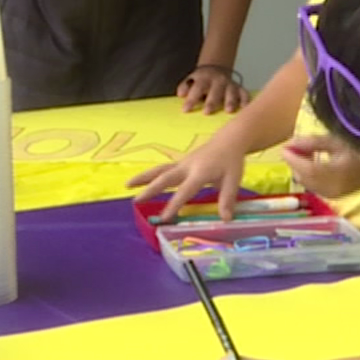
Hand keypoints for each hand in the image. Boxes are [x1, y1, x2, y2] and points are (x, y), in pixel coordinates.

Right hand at [128, 136, 246, 220]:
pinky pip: (163, 169)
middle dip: (150, 189)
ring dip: (143, 177)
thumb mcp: (233, 180)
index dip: (174, 205)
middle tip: (136, 200)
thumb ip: (227, 199)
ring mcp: (182, 163)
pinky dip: (150, 175)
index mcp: (200, 172)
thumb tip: (225, 220)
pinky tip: (140, 181)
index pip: (185, 191)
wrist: (228, 140)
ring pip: (159, 170)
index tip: (163, 218)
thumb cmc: (231, 161)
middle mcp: (187, 167)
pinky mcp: (180, 163)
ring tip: (127, 185)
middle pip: (165, 178)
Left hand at [179, 64, 247, 114]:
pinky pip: (244, 93)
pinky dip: (245, 100)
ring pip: (231, 92)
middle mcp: (218, 80)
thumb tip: (180, 94)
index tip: (186, 110)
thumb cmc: (201, 81)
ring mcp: (230, 84)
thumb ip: (185, 87)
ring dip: (230, 101)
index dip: (191, 99)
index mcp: (204, 78)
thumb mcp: (191, 80)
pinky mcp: (239, 88)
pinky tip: (245, 107)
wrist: (216, 69)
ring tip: (229, 110)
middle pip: (215, 91)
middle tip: (207, 112)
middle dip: (211, 101)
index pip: (197, 88)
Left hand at [282, 135, 359, 198]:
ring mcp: (334, 194)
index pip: (307, 170)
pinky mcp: (335, 195)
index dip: (293, 159)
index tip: (284, 146)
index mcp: (337, 174)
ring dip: (302, 169)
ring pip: (308, 183)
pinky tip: (312, 162)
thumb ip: (313, 143)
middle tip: (292, 146)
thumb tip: (289, 144)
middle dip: (296, 163)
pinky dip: (309, 175)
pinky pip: (315, 186)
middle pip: (305, 178)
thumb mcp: (338, 139)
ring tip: (303, 152)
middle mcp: (334, 189)